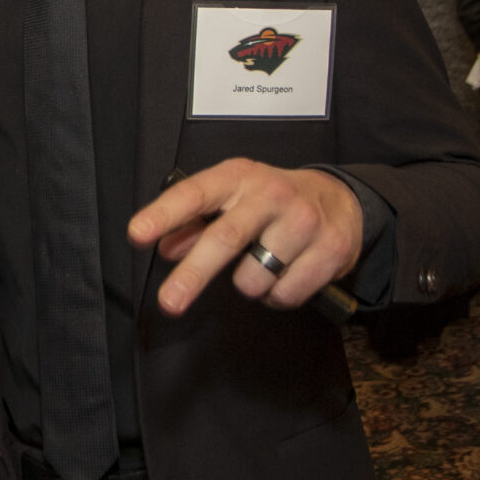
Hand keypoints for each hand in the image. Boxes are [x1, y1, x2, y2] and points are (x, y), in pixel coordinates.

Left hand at [129, 160, 363, 316]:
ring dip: (249, 284)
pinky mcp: (329, 249)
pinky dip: (278, 295)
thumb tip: (168, 249)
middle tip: (170, 301)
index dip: (165, 214)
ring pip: (255, 278)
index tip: (138, 234)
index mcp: (239, 177)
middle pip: (226, 238)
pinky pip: (285, 294)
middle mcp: (271, 194)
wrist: (341, 201)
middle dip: (194, 274)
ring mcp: (304, 221)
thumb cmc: (273, 201)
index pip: (195, 194)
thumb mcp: (232, 199)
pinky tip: (287, 272)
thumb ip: (195, 223)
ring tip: (263, 263)